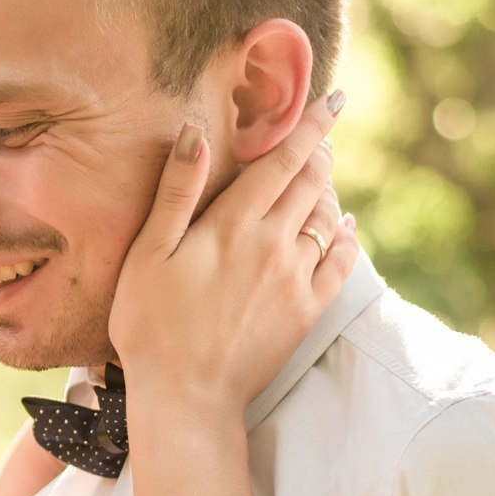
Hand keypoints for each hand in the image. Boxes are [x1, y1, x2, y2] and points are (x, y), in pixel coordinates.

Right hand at [108, 92, 358, 422]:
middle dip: (319, 151)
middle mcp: (275, 244)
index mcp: (234, 224)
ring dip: (327, 189)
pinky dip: (347, 235)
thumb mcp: (148, 253)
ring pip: (327, 217)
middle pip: (311, 182)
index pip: (283, 159)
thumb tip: (195, 133)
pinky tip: (344, 225)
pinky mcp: (307, 310)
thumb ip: (176, 192)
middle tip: (322, 131)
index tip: (333, 99)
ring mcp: (296, 278)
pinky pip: (342, 261)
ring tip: (322, 173)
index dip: (310, 125)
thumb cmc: (151, 325)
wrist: (186, 396)